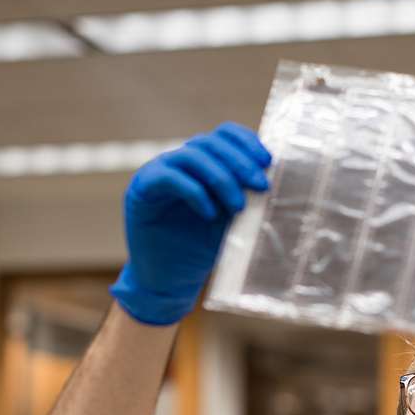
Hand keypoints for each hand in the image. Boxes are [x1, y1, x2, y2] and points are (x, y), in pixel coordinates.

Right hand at [109, 122, 270, 324]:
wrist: (170, 281)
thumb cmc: (202, 249)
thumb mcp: (232, 218)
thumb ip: (245, 195)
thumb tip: (272, 180)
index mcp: (203, 162)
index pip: (224, 134)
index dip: (247, 142)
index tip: (268, 163)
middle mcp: (179, 161)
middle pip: (210, 142)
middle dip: (240, 162)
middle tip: (261, 186)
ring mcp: (159, 171)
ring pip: (192, 156)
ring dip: (221, 178)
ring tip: (239, 206)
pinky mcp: (141, 189)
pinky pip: (169, 177)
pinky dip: (195, 192)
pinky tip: (210, 214)